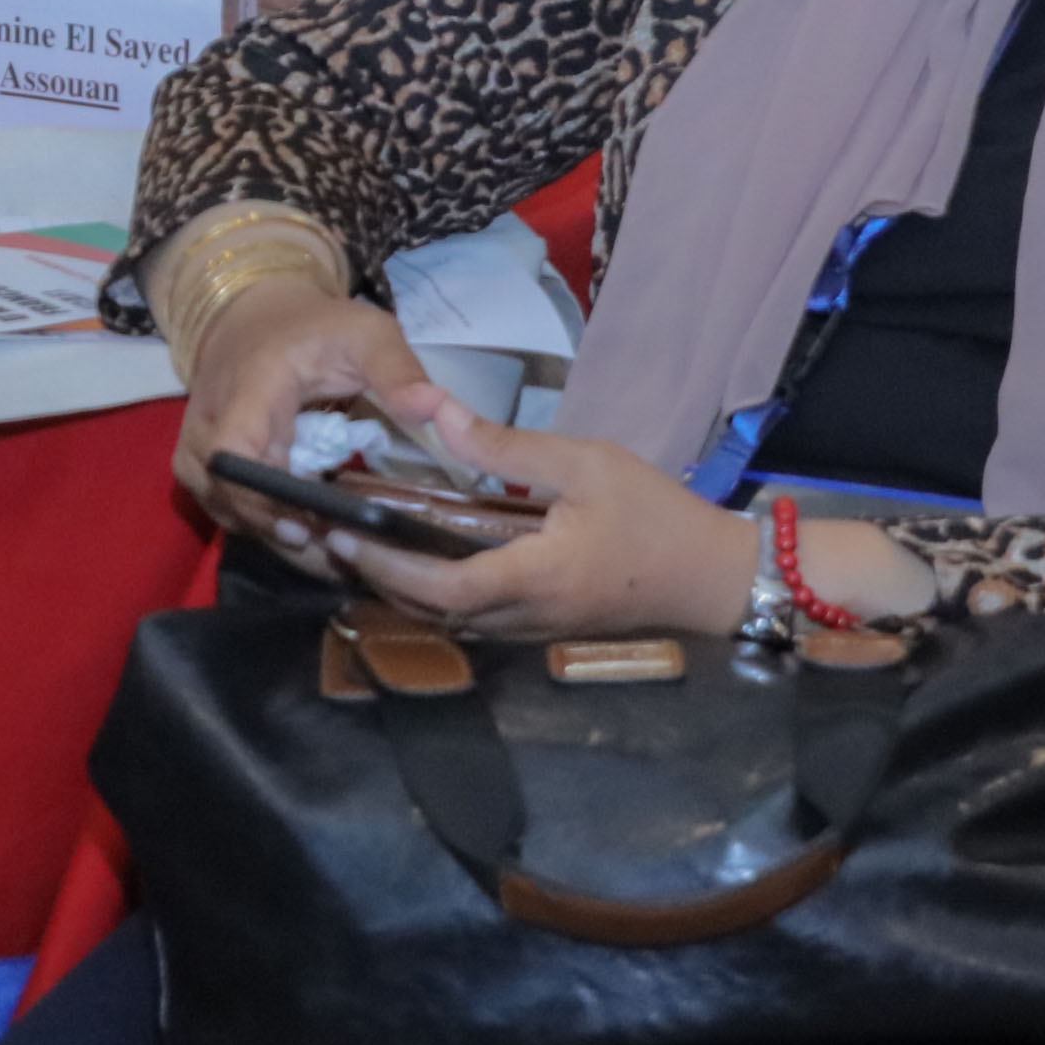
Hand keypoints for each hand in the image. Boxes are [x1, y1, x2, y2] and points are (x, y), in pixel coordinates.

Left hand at [318, 404, 955, 651]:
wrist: (716, 578)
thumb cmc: (658, 517)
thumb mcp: (585, 464)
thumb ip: (506, 447)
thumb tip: (437, 413)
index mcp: (532, 578)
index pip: (439, 588)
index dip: (385, 567)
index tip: (343, 534)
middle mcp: (521, 617)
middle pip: (430, 611)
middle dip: (375, 577)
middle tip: (329, 534)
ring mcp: (530, 630)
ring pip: (447, 620)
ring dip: (400, 588)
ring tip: (358, 542)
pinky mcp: (539, 628)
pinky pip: (471, 619)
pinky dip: (433, 593)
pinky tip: (416, 557)